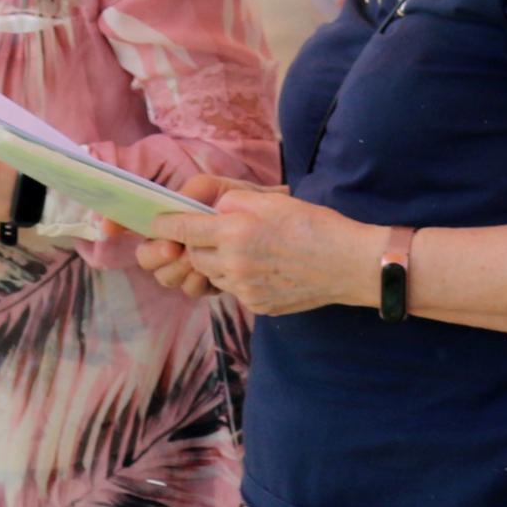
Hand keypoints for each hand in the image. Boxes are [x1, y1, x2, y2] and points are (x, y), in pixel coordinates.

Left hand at [138, 180, 368, 316]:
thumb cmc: (314, 225)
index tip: (158, 223)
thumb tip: (207, 210)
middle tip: (214, 235)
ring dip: (217, 263)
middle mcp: (234, 263)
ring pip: (212, 276)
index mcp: (235, 230)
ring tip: (247, 251)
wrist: (349, 263)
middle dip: (196, 246)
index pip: (182, 229)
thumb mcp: (271, 200)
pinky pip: (234, 291)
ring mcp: (245, 289)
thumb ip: (231, 202)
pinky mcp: (257, 305)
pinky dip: (239, 279)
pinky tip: (264, 268)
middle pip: (193, 257)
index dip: (165, 225)